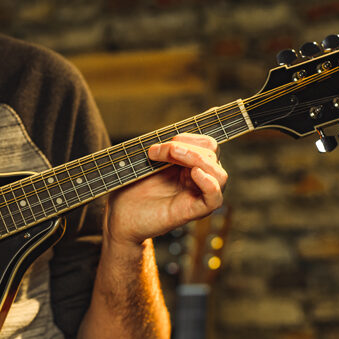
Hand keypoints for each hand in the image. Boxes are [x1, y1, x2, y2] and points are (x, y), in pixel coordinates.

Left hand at [104, 134, 226, 246]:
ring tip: (172, 154)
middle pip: (212, 154)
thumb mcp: (150, 160)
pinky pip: (215, 199)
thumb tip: (192, 123)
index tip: (167, 137)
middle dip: (184, 145)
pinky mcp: (193, 212)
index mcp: (189, 165)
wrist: (120, 215)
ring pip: (219, 174)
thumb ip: (168, 146)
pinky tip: (194, 173)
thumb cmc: (132, 189)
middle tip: (155, 151)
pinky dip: (209, 183)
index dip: (191, 136)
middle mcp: (197, 179)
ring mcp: (197, 195)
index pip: (207, 144)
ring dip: (196, 158)